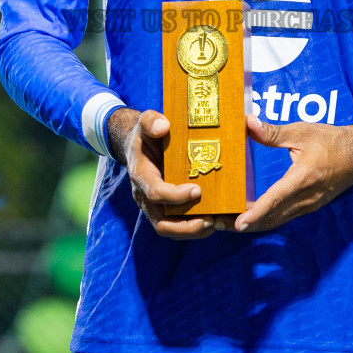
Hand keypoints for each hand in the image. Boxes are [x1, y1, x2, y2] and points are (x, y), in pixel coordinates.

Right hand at [105, 107, 218, 239]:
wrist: (138, 145)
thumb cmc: (146, 133)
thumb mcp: (145, 122)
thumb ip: (151, 121)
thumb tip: (163, 126)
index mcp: (141, 174)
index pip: (155, 192)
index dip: (175, 196)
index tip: (197, 191)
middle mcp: (144, 195)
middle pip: (161, 222)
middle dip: (185, 226)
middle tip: (210, 220)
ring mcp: (152, 205)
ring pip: (168, 228)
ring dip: (191, 231)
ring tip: (214, 224)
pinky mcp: (163, 208)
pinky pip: (175, 225)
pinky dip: (192, 227)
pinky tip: (212, 221)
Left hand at [234, 115, 352, 232]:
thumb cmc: (332, 141)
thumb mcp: (302, 131)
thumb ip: (273, 132)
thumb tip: (248, 122)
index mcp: (304, 178)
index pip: (276, 199)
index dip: (256, 212)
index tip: (238, 223)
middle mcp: (306, 198)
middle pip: (271, 217)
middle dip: (244, 223)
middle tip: (217, 222)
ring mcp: (308, 205)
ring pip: (276, 221)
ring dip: (252, 224)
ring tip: (225, 221)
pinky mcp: (308, 206)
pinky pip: (283, 217)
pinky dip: (265, 219)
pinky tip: (249, 215)